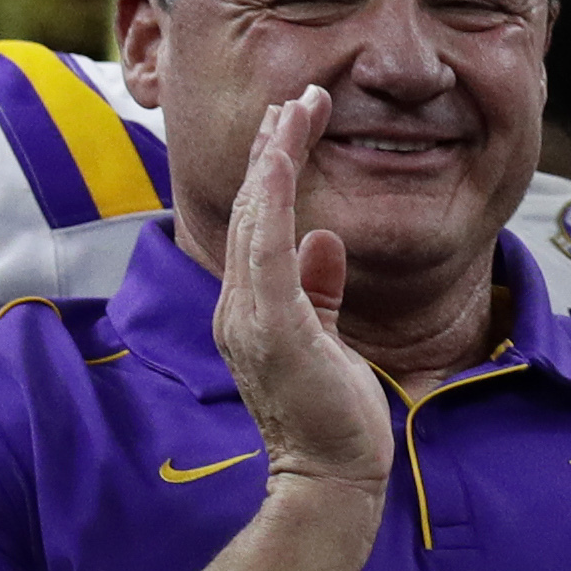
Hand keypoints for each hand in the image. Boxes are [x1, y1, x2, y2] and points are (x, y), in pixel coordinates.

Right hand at [213, 89, 394, 497]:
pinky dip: (273, 204)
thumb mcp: (328, 336)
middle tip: (299, 96)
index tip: (297, 122)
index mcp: (253, 306)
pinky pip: (267, 252)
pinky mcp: (273, 329)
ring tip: (297, 110)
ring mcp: (250, 316)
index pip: (259, 223)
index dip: (275, 170)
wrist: (331, 474)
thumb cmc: (331, 412)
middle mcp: (239, 306)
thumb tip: (323, 239)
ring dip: (276, 160)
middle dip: (274, 149)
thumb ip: (320, 289)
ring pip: (256, 219)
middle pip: (251, 210)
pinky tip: (283, 164)